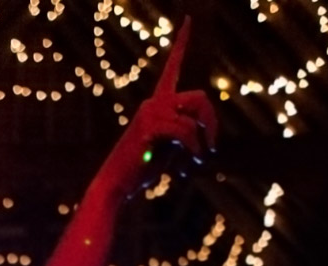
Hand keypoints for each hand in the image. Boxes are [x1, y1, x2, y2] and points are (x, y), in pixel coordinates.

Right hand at [95, 18, 217, 199]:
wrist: (116, 184)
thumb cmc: (142, 168)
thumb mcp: (169, 147)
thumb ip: (184, 131)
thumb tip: (205, 129)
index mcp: (157, 103)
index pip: (173, 67)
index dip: (182, 43)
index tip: (189, 19)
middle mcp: (153, 102)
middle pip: (199, 96)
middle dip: (212, 122)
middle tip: (211, 147)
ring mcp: (150, 113)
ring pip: (194, 114)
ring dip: (203, 141)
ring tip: (197, 161)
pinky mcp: (149, 127)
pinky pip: (186, 132)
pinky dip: (194, 150)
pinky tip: (188, 166)